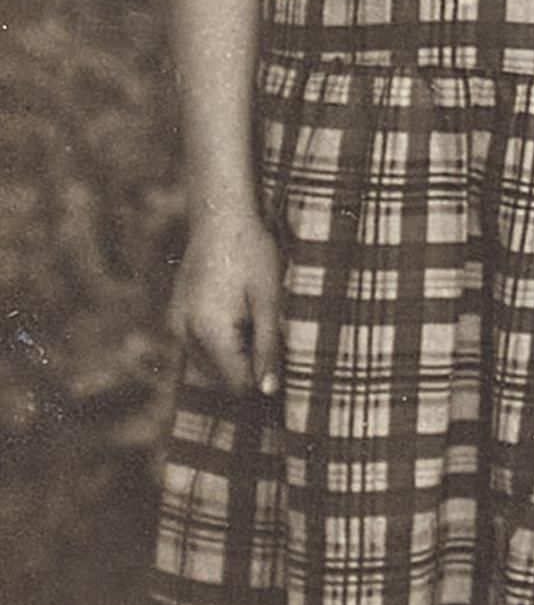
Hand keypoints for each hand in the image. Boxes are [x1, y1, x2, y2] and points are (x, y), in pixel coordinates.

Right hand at [171, 205, 283, 398]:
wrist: (221, 213)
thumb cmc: (252, 252)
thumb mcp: (269, 300)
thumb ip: (267, 348)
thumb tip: (268, 392)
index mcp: (208, 333)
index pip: (237, 385)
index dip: (264, 384)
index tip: (286, 369)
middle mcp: (184, 333)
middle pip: (221, 378)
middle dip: (249, 370)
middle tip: (276, 341)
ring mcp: (176, 323)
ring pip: (209, 364)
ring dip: (235, 357)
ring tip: (258, 323)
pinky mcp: (176, 313)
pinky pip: (199, 345)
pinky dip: (221, 343)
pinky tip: (241, 316)